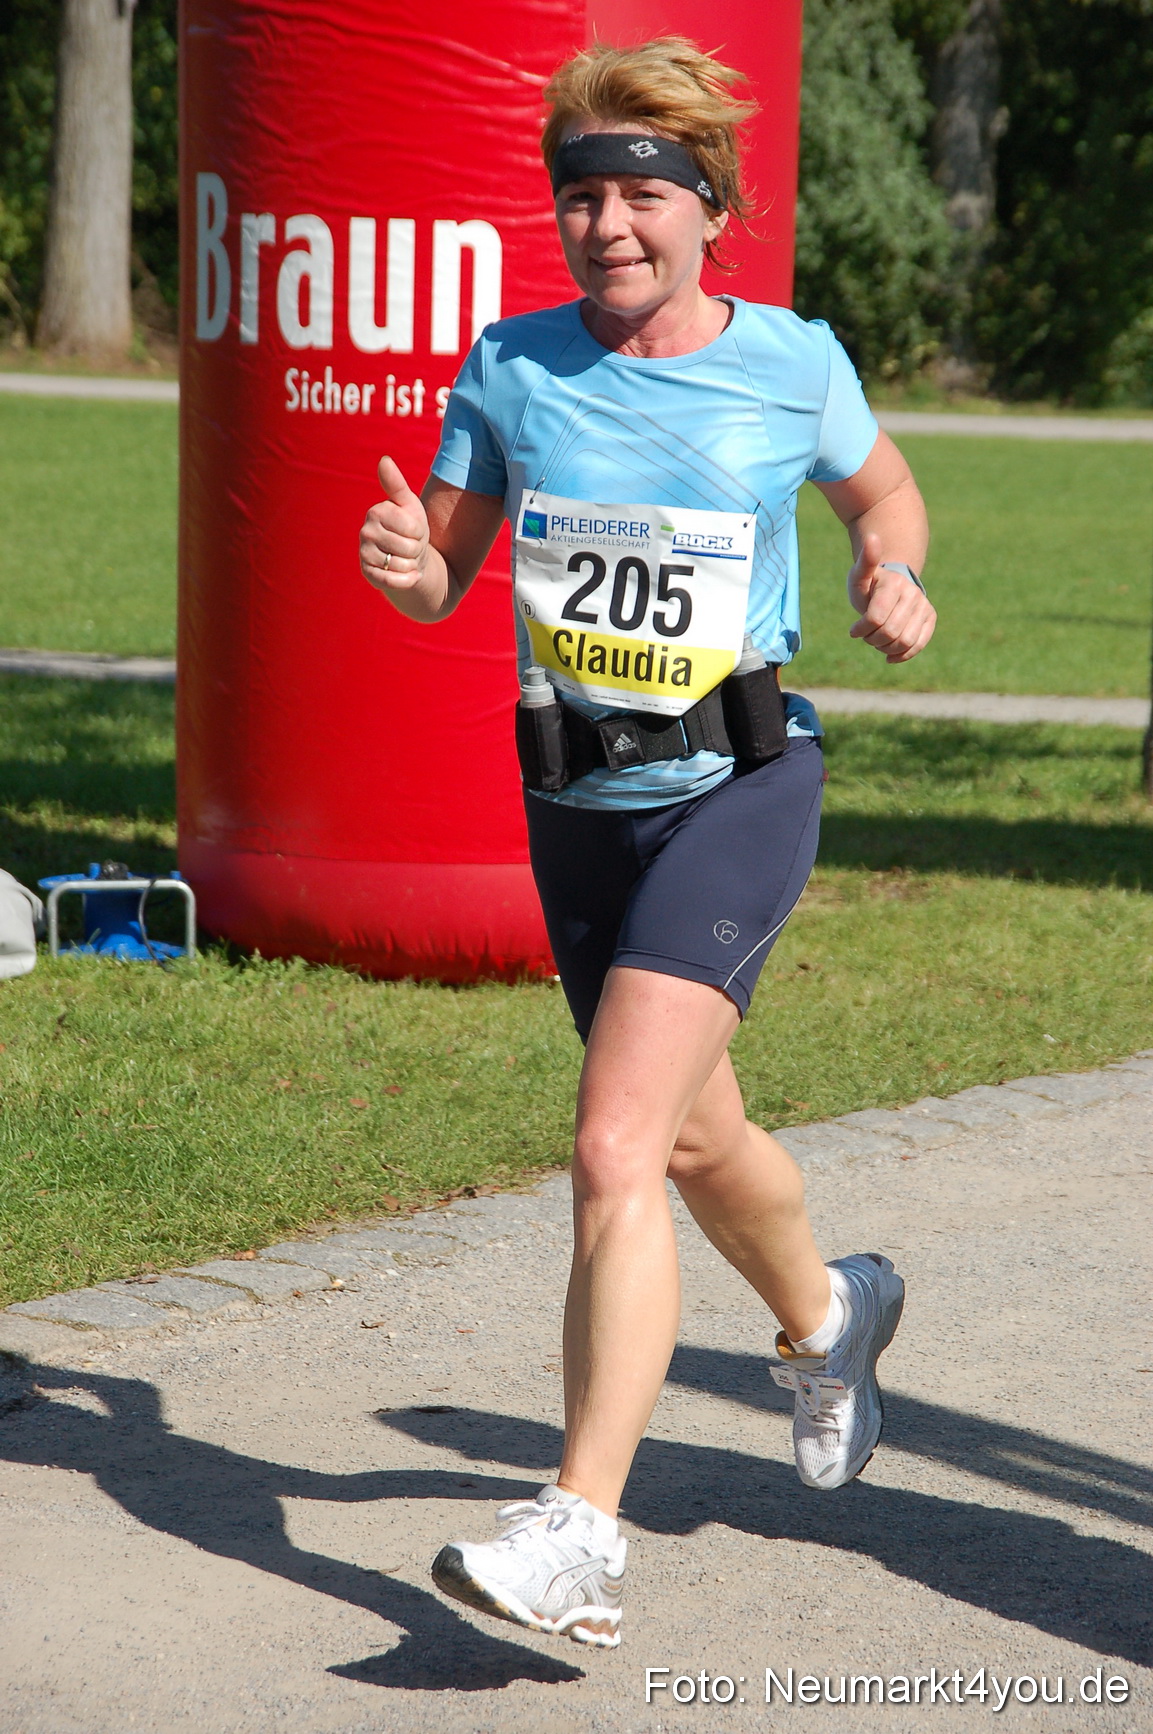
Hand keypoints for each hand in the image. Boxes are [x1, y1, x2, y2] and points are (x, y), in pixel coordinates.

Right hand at [359, 456, 430, 592]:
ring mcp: (364, 554)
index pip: (412, 528)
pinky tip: (407, 574)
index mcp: (376, 512)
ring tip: (406, 558)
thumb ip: (396, 484)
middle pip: (408, 548)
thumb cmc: (410, 528)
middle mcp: (365, 532)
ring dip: (412, 565)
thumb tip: (384, 460)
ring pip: (402, 565)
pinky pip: (393, 581)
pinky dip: (407, 580)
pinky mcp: (368, 574)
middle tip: (410, 546)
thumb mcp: (409, 505)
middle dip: (416, 550)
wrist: (409, 558)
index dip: (420, 533)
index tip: (413, 531)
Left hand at [847, 532, 936, 661]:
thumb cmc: (869, 585)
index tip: (854, 630)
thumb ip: (865, 561)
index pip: (875, 619)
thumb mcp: (860, 576)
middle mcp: (913, 594)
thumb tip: (873, 537)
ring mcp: (924, 606)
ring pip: (904, 642)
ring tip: (877, 641)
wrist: (892, 585)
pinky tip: (889, 656)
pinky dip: (902, 655)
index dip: (861, 630)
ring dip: (885, 648)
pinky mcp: (930, 618)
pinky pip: (919, 644)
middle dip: (872, 640)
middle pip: (889, 633)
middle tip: (866, 635)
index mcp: (893, 584)